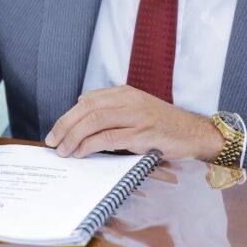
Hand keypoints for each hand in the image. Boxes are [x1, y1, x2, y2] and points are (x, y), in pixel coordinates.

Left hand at [45, 86, 224, 160]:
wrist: (194, 133)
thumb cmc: (164, 126)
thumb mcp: (137, 111)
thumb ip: (113, 111)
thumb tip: (83, 115)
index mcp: (126, 93)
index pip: (89, 100)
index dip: (69, 115)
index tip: (57, 131)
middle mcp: (129, 100)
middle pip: (87, 108)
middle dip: (65, 125)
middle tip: (53, 142)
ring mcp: (136, 116)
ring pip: (94, 121)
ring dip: (74, 137)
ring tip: (63, 151)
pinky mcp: (141, 134)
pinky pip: (108, 138)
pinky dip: (90, 146)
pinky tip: (81, 153)